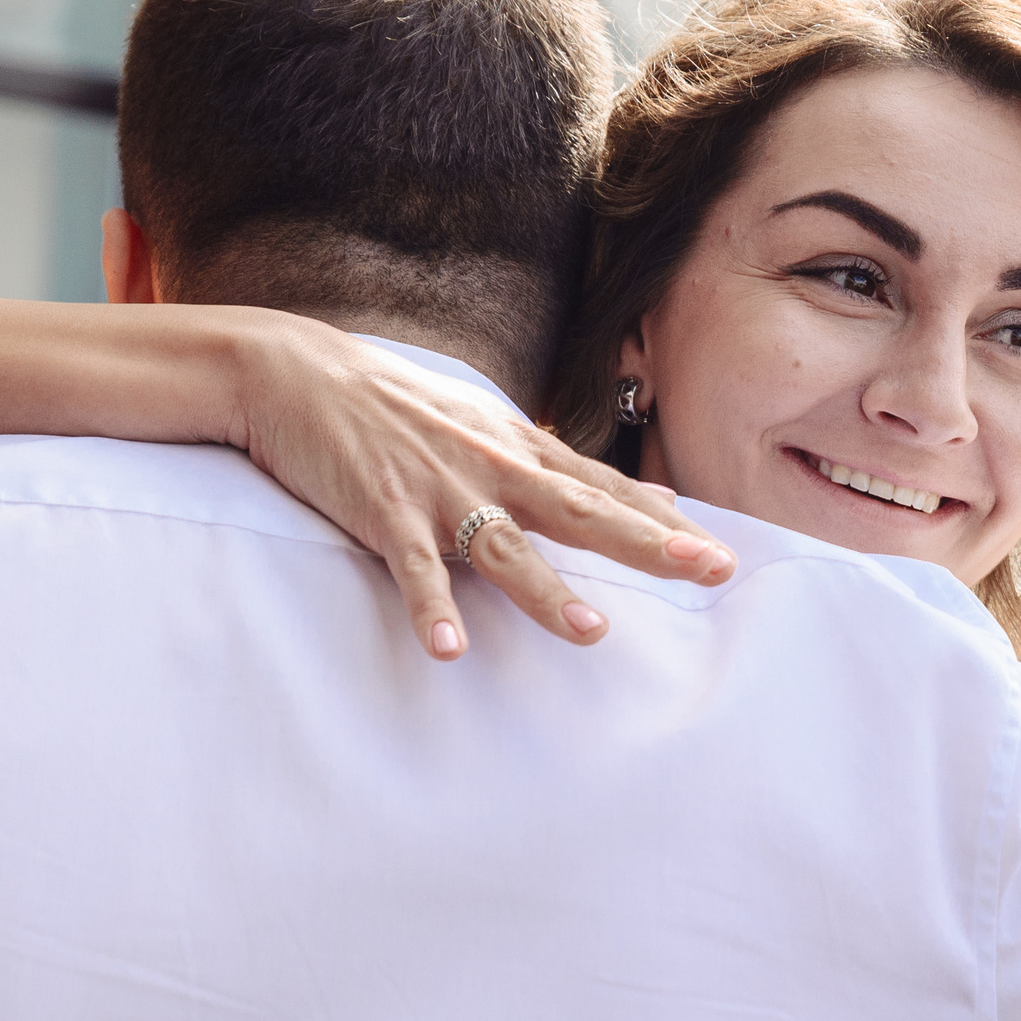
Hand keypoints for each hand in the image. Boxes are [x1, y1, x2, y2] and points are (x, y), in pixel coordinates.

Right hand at [224, 316, 736, 658]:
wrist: (298, 371)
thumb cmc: (399, 404)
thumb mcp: (492, 424)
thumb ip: (566, 468)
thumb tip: (650, 498)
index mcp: (520, 450)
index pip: (606, 491)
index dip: (665, 525)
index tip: (722, 556)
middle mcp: (493, 468)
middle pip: (582, 513)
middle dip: (647, 545)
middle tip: (708, 570)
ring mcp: (439, 490)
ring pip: (504, 548)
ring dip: (546, 592)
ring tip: (591, 632)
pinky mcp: (383, 512)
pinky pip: (413, 570)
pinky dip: (430, 608)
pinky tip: (448, 649)